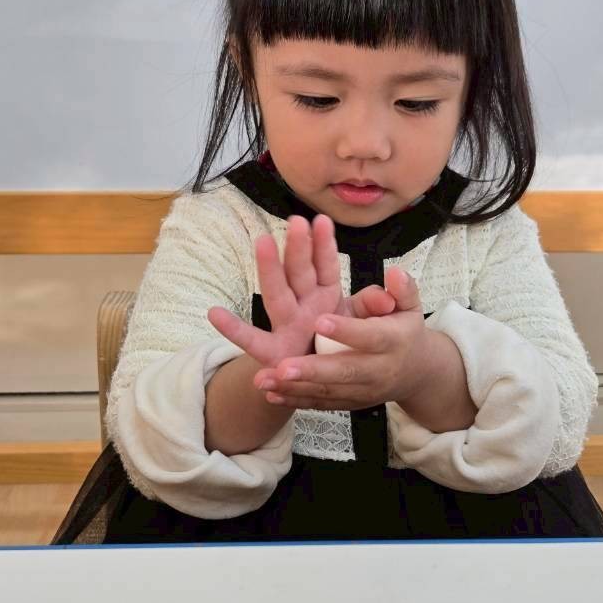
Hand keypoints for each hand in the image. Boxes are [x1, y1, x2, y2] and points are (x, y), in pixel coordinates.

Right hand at [207, 214, 395, 370]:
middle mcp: (302, 304)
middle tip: (297, 221)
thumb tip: (387, 298)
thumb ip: (371, 307)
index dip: (324, 245)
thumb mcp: (362, 323)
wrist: (323, 382)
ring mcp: (285, 325)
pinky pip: (252, 340)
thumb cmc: (340, 344)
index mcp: (325, 295)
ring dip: (270, 269)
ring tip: (262, 242)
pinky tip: (215, 314)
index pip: (325, 265)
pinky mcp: (274, 352)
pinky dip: (233, 329)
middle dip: (298, 247)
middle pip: (299, 272)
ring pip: (277, 295)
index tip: (322, 220)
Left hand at [251, 267, 434, 410]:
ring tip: (265, 380)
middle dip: (313, 370)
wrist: (414, 373)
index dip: (346, 330)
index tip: (319, 322)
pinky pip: (321, 403)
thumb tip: (396, 273)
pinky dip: (296, 400)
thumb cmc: (405, 331)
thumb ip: (403, 289)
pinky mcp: (349, 403)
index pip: (370, 337)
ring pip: (327, 391)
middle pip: (345, 371)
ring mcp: (362, 391)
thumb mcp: (410, 307)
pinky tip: (271, 395)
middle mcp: (378, 370)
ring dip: (295, 387)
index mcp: (393, 342)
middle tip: (284, 367)